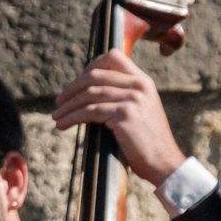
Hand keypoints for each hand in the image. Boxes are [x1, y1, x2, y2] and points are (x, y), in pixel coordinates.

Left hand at [52, 50, 187, 186]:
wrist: (164, 162)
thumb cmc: (146, 141)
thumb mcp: (138, 110)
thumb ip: (121, 95)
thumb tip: (87, 91)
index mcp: (143, 81)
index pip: (113, 57)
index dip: (90, 67)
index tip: (76, 83)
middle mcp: (139, 85)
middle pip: (95, 75)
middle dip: (72, 88)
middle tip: (59, 101)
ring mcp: (133, 99)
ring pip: (89, 94)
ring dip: (68, 106)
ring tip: (56, 116)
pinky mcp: (125, 114)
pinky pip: (90, 111)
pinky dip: (72, 117)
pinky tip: (63, 125)